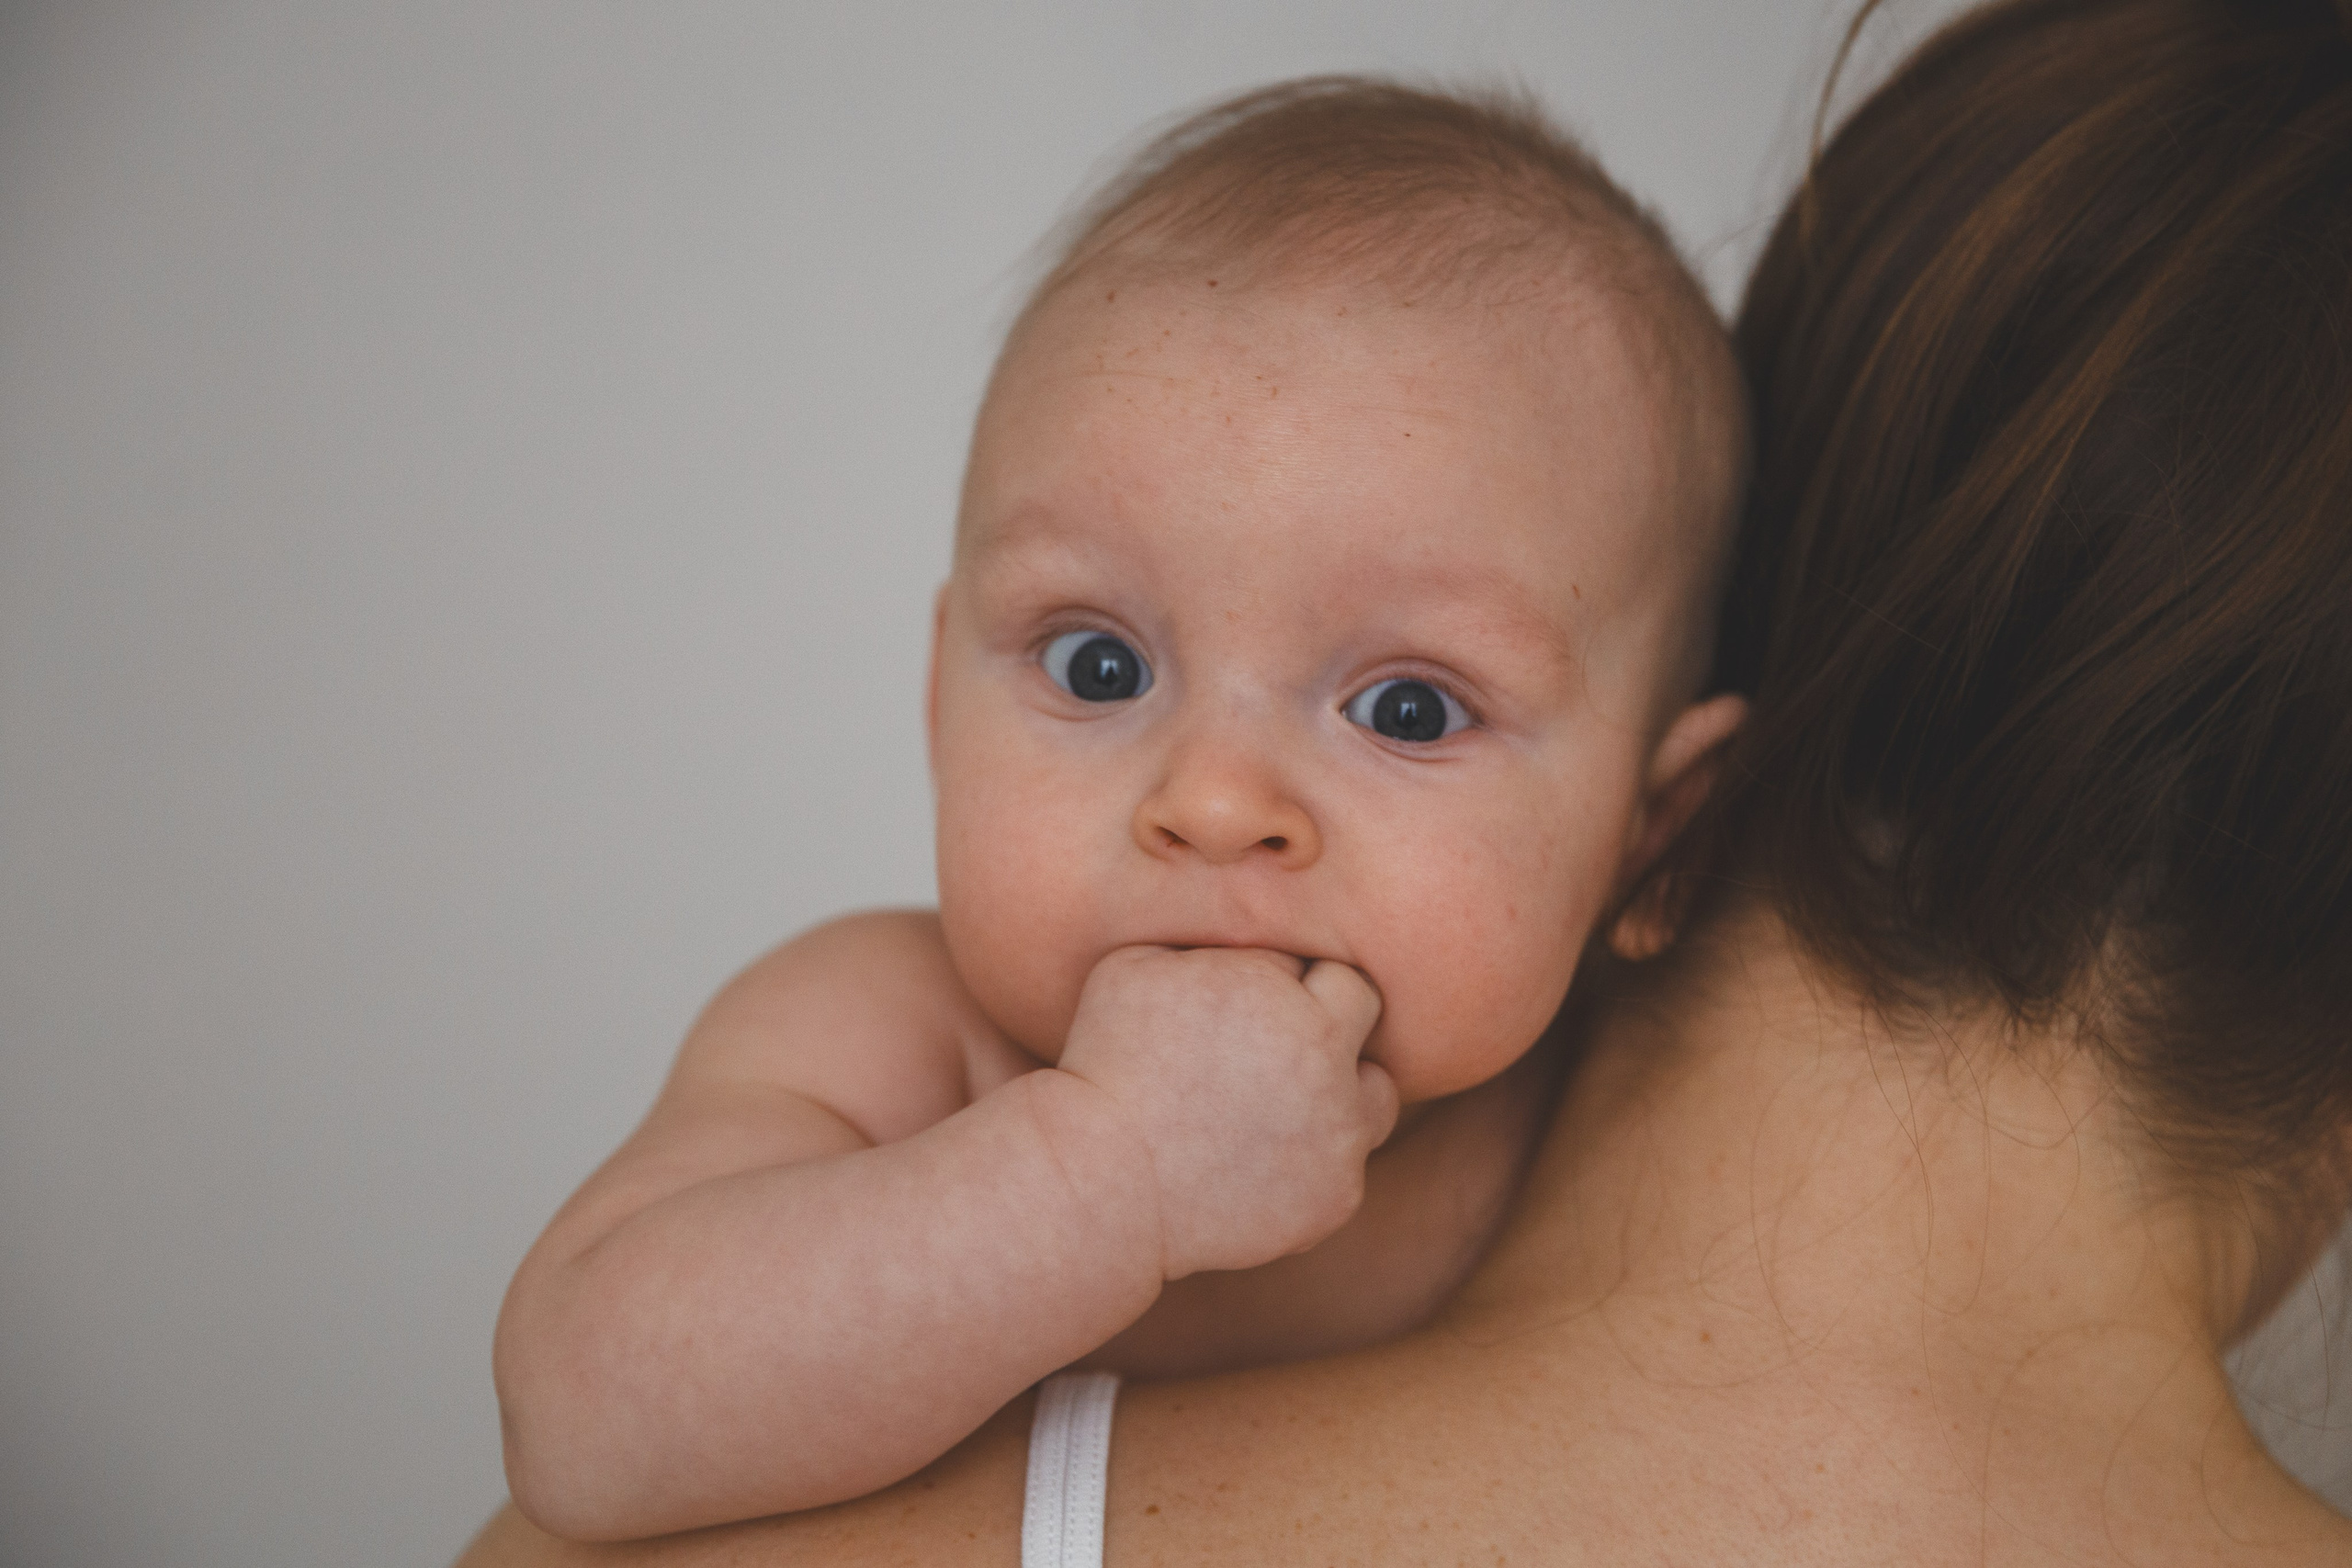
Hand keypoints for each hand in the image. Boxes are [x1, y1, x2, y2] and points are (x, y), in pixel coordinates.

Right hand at [1055, 945, 1395, 1278]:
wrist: (1101, 1183)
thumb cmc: (1105, 1065)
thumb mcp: (1133, 965)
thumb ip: (1205, 939)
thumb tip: (1239, 915)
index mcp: (1282, 995)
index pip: (1321, 965)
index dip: (1284, 979)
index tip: (1241, 1006)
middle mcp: (1326, 1063)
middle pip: (1366, 1012)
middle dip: (1326, 1018)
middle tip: (1271, 1042)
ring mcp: (1339, 1137)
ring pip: (1377, 1093)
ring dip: (1342, 1088)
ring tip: (1282, 1100)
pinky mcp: (1336, 1196)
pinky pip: (1348, 1163)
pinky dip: (1315, 1158)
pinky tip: (1260, 1159)